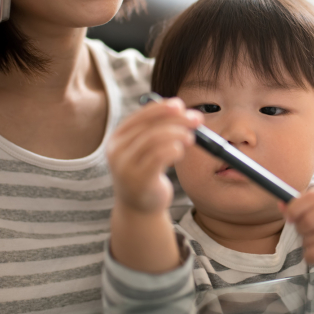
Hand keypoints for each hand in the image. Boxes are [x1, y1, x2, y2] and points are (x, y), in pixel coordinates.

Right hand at [107, 98, 202, 214]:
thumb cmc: (148, 173)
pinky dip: (174, 149)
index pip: (140, 116)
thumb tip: (182, 109)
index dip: (161, 108)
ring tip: (190, 138)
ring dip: (177, 134)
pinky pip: (158, 156)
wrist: (139, 208)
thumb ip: (158, 129)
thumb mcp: (147, 149)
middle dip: (176, 119)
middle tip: (196, 120)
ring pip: (154, 139)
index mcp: (118, 138)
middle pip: (149, 126)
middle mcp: (117, 150)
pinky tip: (180, 151)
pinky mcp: (138, 180)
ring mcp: (125, 166)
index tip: (180, 105)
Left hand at [280, 186, 313, 272]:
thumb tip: (279, 204)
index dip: (293, 209)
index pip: (307, 198)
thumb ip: (302, 204)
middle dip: (300, 229)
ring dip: (307, 243)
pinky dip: (309, 256)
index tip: (289, 218)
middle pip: (307, 220)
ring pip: (310, 238)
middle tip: (306, 232)